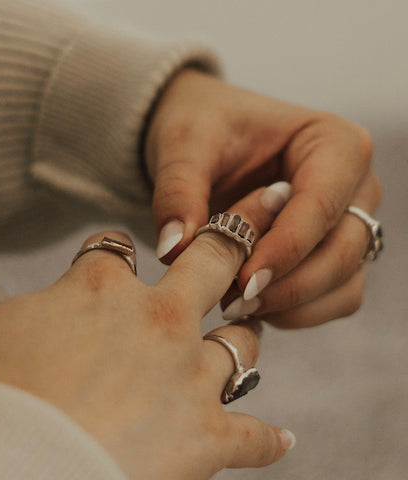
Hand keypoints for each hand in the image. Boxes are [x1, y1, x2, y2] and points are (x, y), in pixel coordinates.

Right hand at [0, 187, 294, 479]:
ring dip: (239, 339)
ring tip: (240, 338)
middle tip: (240, 235)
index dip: (108, 254)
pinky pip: (252, 435)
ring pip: (240, 342)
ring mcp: (187, 378)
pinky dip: (262, 438)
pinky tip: (278, 441)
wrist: (9, 474)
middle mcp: (155, 320)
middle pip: (210, 261)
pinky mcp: (206, 440)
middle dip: (223, 246)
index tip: (107, 261)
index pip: (112, 248)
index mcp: (95, 288)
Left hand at [145, 69, 381, 327]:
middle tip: (233, 302)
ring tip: (231, 305)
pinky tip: (244, 305)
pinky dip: (292, 312)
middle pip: (343, 252)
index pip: (323, 204)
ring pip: (342, 285)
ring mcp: (348, 225)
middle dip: (289, 285)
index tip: (243, 280)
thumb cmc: (202, 128)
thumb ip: (178, 193)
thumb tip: (174, 249)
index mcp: (333, 142)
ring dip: (290, 305)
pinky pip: (330, 300)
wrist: (201, 140)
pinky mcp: (332, 256)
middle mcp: (355, 186)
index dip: (286, 248)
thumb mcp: (183, 146)